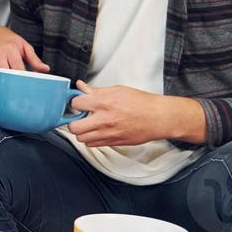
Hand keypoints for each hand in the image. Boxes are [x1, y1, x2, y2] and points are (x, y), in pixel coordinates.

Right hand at [0, 26, 48, 94]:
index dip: (23, 80)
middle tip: (16, 97)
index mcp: (10, 49)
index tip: (26, 88)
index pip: (18, 69)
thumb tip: (45, 70)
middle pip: (4, 73)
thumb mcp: (23, 45)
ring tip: (2, 98)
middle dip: (10, 85)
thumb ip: (34, 59)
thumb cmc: (9, 40)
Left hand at [65, 82, 203, 147]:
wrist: (159, 118)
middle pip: (74, 127)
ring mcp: (108, 134)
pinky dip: (91, 139)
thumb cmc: (142, 103)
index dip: (75, 103)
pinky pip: (92, 145)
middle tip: (79, 117)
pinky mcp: (113, 143)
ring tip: (88, 125)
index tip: (78, 103)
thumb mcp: (118, 90)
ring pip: (81, 139)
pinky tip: (97, 131)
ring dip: (82, 132)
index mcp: (105, 103)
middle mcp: (104, 120)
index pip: (76, 104)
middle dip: (73, 121)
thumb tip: (81, 87)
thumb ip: (96, 91)